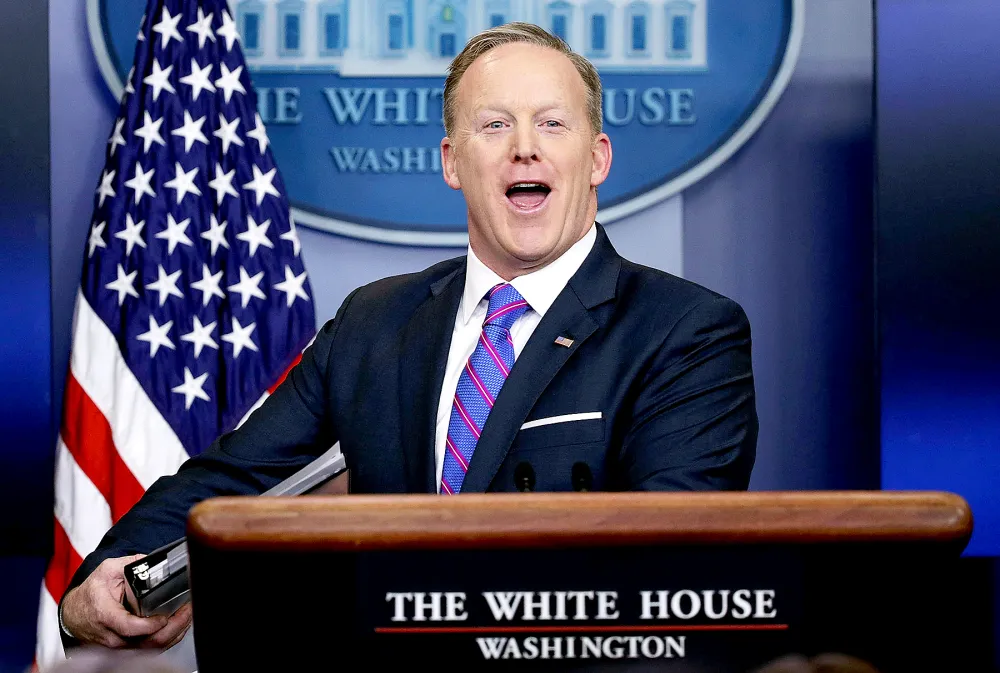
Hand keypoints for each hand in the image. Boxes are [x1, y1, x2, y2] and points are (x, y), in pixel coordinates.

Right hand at [61, 555, 192, 648]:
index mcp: (106, 615)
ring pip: (152, 648)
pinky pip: (151, 649)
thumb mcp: (106, 571)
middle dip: (174, 627)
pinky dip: (169, 638)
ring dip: (175, 633)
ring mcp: (120, 646)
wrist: (74, 614)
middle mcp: (113, 635)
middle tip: (188, 610)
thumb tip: (150, 559)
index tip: (166, 616)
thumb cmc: (90, 595)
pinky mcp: (127, 650)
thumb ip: (129, 563)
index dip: (150, 625)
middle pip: (147, 642)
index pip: (130, 627)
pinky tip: (180, 625)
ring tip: (188, 614)